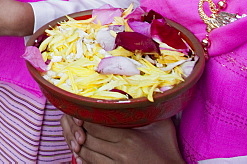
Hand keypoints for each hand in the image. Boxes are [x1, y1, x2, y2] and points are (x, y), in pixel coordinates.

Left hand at [61, 115, 183, 163]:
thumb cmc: (169, 150)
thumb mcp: (162, 127)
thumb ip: (150, 110)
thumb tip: (145, 89)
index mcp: (129, 138)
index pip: (95, 125)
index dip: (86, 117)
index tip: (84, 111)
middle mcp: (120, 154)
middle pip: (88, 139)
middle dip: (80, 130)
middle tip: (77, 122)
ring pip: (87, 154)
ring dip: (81, 145)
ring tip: (79, 136)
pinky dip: (86, 160)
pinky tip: (84, 153)